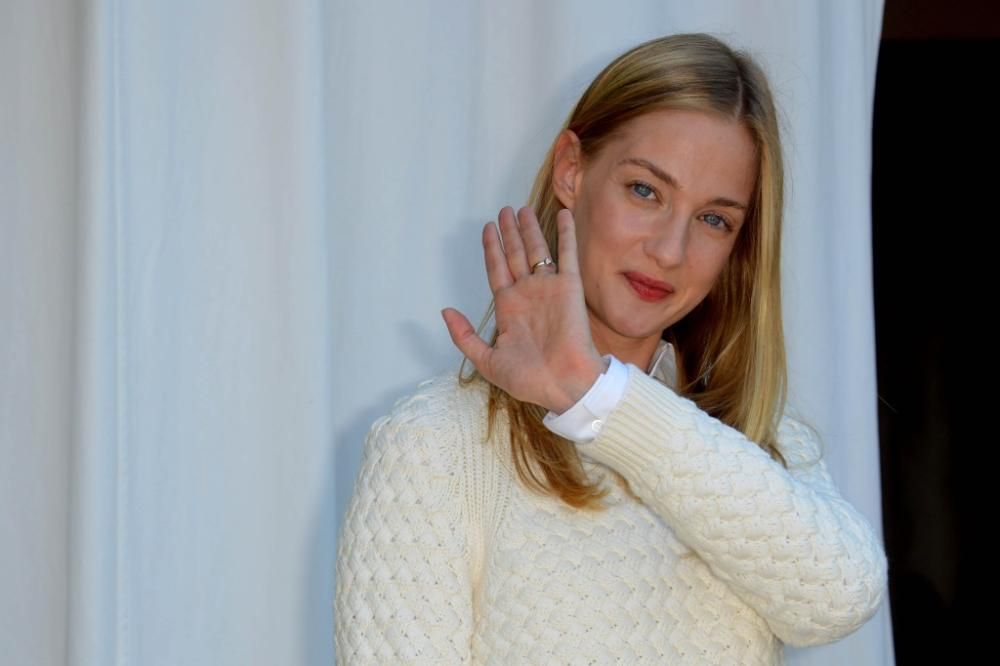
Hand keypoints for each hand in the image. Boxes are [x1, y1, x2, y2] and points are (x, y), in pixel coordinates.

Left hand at [441, 205, 607, 413]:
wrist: (564, 385)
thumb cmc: (529, 379)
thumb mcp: (486, 360)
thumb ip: (464, 336)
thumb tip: (445, 311)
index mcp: (509, 309)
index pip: (497, 270)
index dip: (492, 249)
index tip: (488, 228)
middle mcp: (527, 294)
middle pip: (515, 254)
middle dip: (509, 232)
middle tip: (504, 210)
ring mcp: (548, 289)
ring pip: (537, 250)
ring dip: (529, 228)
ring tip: (522, 209)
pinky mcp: (570, 287)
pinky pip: (567, 255)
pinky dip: (566, 234)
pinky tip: (564, 215)